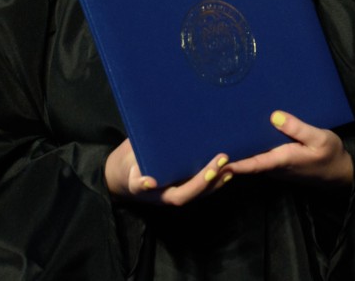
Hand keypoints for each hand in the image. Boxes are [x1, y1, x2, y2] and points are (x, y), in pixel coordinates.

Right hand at [104, 138, 231, 206]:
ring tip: (231, 163)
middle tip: (224, 160)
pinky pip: (201, 180)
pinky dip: (215, 174)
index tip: (212, 170)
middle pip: (197, 192)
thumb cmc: (126, 171)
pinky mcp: (183, 178)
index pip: (183, 194)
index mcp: (161, 195)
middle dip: (212, 178)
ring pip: (203, 189)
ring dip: (218, 178)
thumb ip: (137, 181)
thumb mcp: (128, 176)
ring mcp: (180, 187)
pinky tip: (226, 164)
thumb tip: (148, 183)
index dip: (199, 183)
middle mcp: (174, 193)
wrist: (123, 171)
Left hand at [224, 110, 353, 186]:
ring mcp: (275, 166)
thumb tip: (274, 116)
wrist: (339, 173)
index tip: (217, 161)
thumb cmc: (330, 155)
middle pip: (246, 161)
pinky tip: (241, 136)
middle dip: (229, 154)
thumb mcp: (320, 138)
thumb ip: (298, 128)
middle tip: (207, 142)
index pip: (253, 164)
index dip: (235, 163)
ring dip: (237, 151)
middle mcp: (274, 165)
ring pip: (251, 158)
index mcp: (282, 160)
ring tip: (217, 135)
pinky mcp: (278, 163)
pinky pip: (258, 156)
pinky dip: (248, 149)